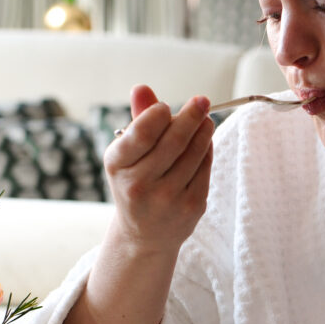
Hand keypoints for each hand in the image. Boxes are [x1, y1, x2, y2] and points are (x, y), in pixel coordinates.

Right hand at [104, 84, 214, 254]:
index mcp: (118, 166)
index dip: (156, 116)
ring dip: (203, 131)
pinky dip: (206, 151)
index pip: (140, 135)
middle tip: (202, 101)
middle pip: (173, 142)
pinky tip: (205, 141)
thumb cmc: (136, 184)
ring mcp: (167, 198)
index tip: (167, 105)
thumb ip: (138, 121)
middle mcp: (139, 185)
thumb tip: (141, 88)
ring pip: (193, 154)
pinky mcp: (191, 206)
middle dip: (190, 117)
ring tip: (206, 119)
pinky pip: (204, 169)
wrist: (145, 235)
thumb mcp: (128, 155)